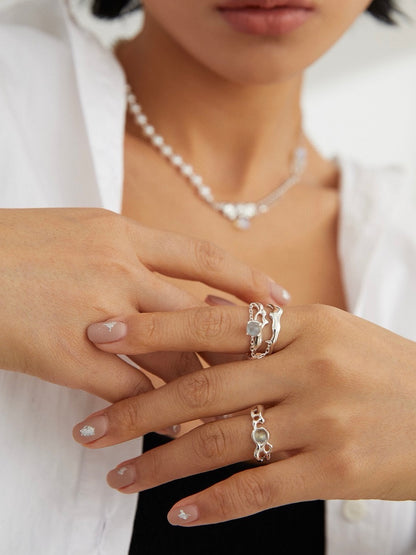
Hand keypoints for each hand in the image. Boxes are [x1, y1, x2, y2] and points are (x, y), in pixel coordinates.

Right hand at [0, 208, 286, 401]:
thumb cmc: (10, 246)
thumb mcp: (73, 232)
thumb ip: (120, 251)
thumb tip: (158, 278)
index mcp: (120, 232)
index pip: (202, 257)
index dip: (247, 279)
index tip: (281, 298)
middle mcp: (117, 267)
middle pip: (198, 312)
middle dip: (238, 344)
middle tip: (269, 368)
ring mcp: (96, 312)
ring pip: (174, 353)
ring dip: (205, 383)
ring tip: (231, 407)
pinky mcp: (68, 355)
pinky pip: (132, 391)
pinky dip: (159, 413)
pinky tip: (174, 431)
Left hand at [74, 304, 415, 524]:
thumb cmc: (380, 368)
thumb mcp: (330, 330)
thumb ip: (265, 324)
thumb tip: (204, 308)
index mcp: (303, 324)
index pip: (210, 323)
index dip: (150, 329)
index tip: (99, 338)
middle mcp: (308, 367)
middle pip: (204, 390)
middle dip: (136, 410)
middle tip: (88, 427)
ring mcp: (322, 420)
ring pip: (222, 444)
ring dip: (163, 464)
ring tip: (119, 478)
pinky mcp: (336, 470)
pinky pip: (260, 490)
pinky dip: (215, 505)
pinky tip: (178, 514)